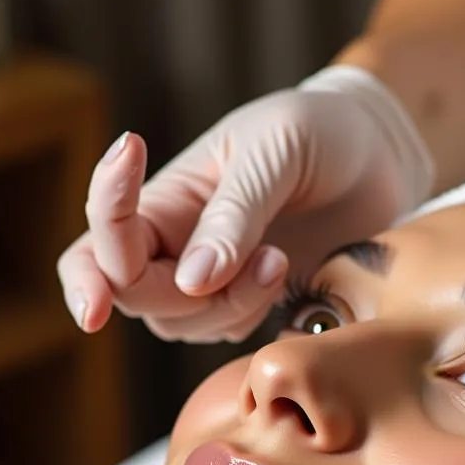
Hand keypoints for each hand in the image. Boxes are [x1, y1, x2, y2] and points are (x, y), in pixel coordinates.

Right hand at [57, 67, 433, 342]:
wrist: (378, 158)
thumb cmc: (318, 133)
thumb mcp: (275, 152)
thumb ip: (233, 216)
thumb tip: (190, 282)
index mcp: (166, 198)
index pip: (101, 243)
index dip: (86, 278)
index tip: (95, 305)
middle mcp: (174, 242)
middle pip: (135, 296)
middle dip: (185, 295)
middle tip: (266, 257)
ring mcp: (209, 278)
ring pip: (180, 324)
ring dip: (231, 305)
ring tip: (281, 258)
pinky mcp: (247, 302)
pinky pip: (226, 332)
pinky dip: (252, 315)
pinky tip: (286, 275)